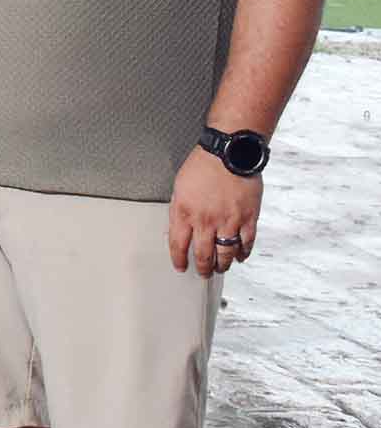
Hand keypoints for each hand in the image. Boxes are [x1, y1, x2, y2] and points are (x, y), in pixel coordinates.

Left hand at [168, 147, 260, 276]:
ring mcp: (229, 221)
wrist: (230, 153)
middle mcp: (206, 221)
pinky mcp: (248, 218)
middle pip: (203, 254)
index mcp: (185, 212)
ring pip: (226, 254)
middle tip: (203, 273)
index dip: (179, 260)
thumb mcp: (180, 187)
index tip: (181, 267)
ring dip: (222, 265)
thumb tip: (180, 227)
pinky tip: (240, 257)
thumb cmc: (203, 166)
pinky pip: (247, 243)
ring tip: (220, 268)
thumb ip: (180, 210)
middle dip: (202, 268)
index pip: (178, 245)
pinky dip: (244, 253)